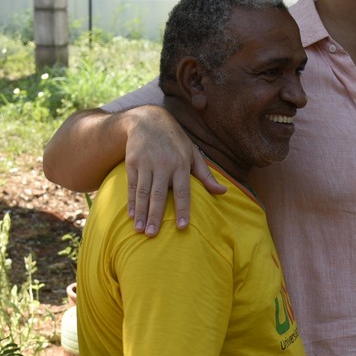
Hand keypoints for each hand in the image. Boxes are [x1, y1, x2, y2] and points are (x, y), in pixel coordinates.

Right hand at [124, 107, 222, 233]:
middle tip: (153, 235)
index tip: (182, 226)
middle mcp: (163, 164)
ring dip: (141, 212)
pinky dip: (131, 202)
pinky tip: (131, 215)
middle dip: (156, 215)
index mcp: (181, 164)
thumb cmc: (175, 141)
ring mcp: (146, 163)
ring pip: (143, 192)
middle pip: (159, 194)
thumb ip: (206, 175)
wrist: (148, 120)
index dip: (183, 209)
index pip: (183, 191)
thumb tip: (223, 192)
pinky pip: (131, 186)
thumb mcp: (193, 153)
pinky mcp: (132, 162)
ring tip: (140, 230)